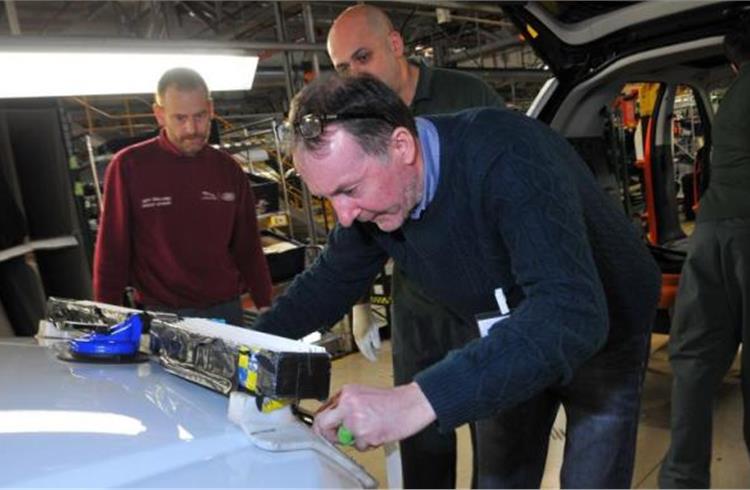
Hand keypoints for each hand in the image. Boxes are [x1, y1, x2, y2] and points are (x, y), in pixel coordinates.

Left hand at [313, 382, 435, 450]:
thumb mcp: (363, 394)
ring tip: (372, 428)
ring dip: (356, 439)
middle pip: (324, 426)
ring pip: (345, 439)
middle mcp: (348, 405)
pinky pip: (360, 446)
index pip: (323, 412)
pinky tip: (379, 432)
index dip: (321, 425)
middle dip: (330, 435)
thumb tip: (331, 419)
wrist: (412, 404)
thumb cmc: (393, 400)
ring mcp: (356, 421)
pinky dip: (369, 443)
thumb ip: (346, 405)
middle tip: (341, 437)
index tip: (322, 432)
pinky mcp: (366, 434)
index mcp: (347, 393)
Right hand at [352, 303, 380, 361]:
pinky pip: (360, 343)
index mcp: (363, 340)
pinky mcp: (355, 333)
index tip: (375, 360)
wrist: (360, 310)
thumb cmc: (368, 318)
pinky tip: (368, 344)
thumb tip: (377, 348)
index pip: (368, 352)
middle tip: (373, 358)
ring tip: (371, 352)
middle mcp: (358, 340)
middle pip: (364, 350)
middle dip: (369, 354)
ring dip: (366, 350)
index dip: (372, 356)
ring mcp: (356, 336)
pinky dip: (364, 345)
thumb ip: (376, 340)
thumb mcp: (375, 329)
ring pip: (361, 347)